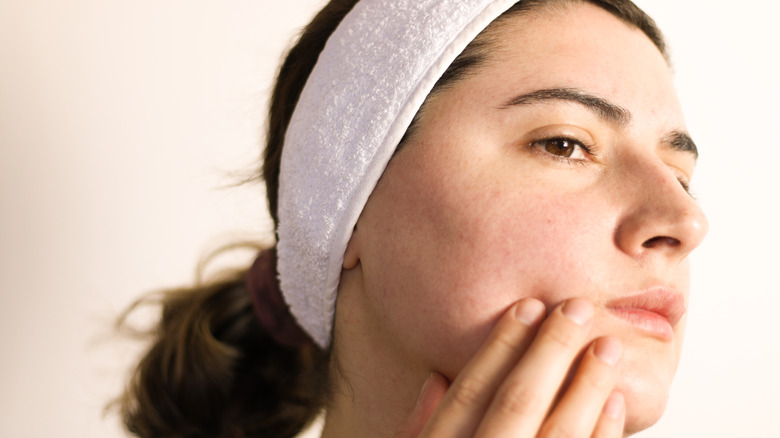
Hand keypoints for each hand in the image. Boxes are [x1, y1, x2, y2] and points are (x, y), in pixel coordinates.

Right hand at [395, 298, 624, 437]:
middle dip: (550, 351)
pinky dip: (602, 435)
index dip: (500, 346)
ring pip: (559, 433)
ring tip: (608, 346)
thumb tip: (436, 377)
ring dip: (586, 386)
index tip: (527, 307)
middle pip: (517, 402)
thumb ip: (418, 428)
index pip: (469, 393)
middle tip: (576, 308)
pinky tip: (612, 402)